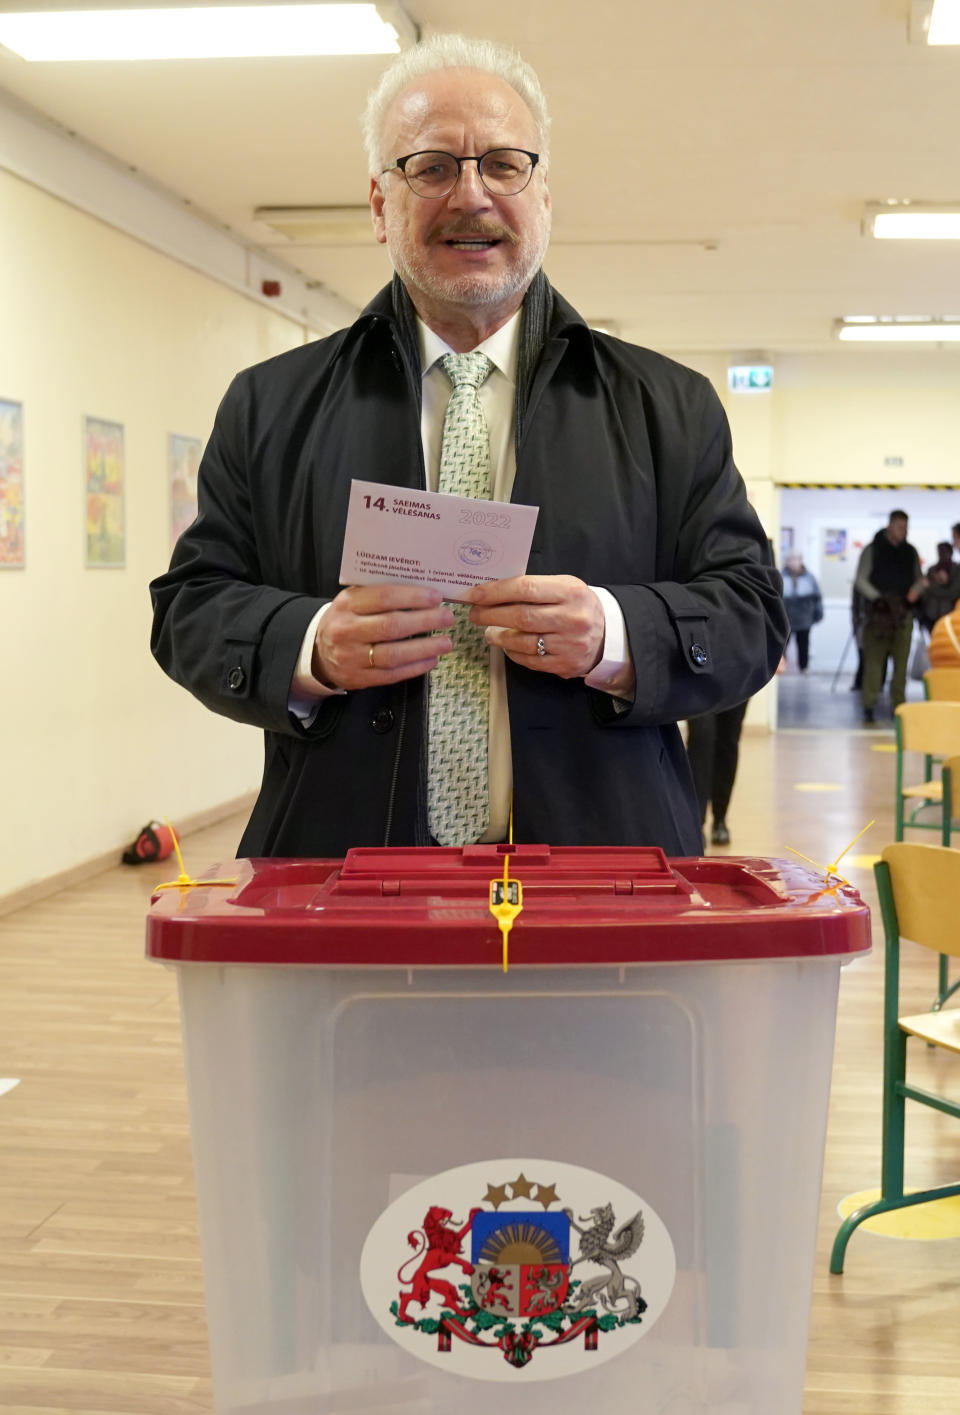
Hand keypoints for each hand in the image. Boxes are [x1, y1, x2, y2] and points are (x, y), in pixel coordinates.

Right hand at [313, 584, 453, 690]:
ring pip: (393, 654)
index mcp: (347, 604)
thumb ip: (379, 594)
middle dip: (424, 621)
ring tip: (446, 642)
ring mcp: (352, 657)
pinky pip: (391, 674)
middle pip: (391, 626)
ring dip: (424, 648)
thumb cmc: (346, 620)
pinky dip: (415, 667)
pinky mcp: (359, 678)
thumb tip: (423, 590)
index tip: (436, 597)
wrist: (318, 651)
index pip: (384, 597)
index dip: (413, 597)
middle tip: (447, 618)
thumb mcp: (354, 600)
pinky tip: (431, 659)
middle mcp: (347, 630)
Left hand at [466, 575, 604, 678]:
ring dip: (498, 636)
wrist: (607, 634)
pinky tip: (506, 646)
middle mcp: (572, 618)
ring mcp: (569, 644)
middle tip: (474, 613)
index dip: (496, 592)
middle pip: (521, 616)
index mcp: (570, 591)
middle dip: (491, 614)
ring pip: (523, 641)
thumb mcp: (563, 587)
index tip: (475, 594)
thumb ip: (534, 588)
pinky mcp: (566, 664)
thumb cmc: (577, 606)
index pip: (526, 588)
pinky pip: (530, 660)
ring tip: (488, 632)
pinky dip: (513, 652)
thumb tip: (491, 592)